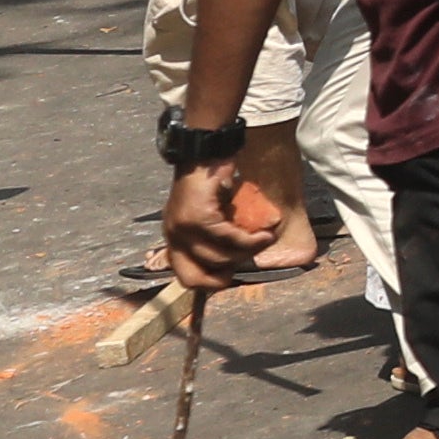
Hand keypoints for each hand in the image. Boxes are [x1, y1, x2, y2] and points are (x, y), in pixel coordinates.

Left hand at [160, 152, 276, 293]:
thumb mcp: (207, 214)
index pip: (184, 276)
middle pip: (197, 275)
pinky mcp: (198, 218)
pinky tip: (264, 234)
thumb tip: (234, 259)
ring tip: (265, 240)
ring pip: (218, 258)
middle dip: (227, 273)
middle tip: (247, 260)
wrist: (204, 154)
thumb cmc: (209, 182)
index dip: (208, 284)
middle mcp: (173, 236)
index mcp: (174, 237)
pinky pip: (229, 238)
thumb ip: (213, 236)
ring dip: (247, 253)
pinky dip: (250, 240)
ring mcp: (182, 228)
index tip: (230, 276)